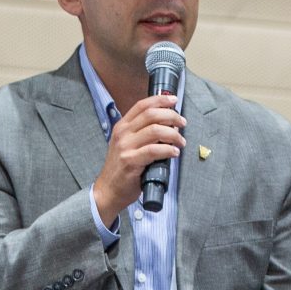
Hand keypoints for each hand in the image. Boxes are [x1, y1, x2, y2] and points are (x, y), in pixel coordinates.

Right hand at [92, 93, 185, 228]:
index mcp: (122, 126)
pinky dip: (168, 150)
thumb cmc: (121, 168)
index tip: (174, 100)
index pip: (142, 105)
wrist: (108, 190)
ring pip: (156, 131)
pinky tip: (174, 153)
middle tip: (182, 123)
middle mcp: (123, 133)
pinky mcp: (131, 161)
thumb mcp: (127, 145)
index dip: (160, 100)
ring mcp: (126, 147)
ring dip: (173, 134)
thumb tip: (167, 124)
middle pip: (151, 114)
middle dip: (172, 116)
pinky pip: (155, 150)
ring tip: (181, 142)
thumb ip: (142, 133)